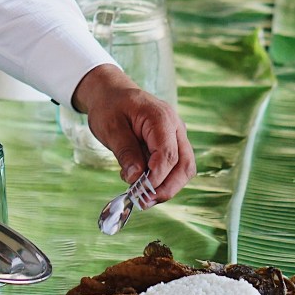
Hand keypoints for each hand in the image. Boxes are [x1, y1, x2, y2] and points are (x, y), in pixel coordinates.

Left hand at [71, 64, 195, 202]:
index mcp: (161, 117)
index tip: (139, 191)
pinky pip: (174, 166)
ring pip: (183, 168)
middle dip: (167, 188)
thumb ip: (125, 151)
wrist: (111, 93)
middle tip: (143, 201)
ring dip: (166, 187)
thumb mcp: (110, 126)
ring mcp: (176, 135)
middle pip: (184, 165)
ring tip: (141, 197)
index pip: (168, 154)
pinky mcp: (172, 144)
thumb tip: (135, 178)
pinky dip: (161, 179)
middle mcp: (175, 126)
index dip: (157, 176)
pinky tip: (141, 183)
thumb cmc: (110, 106)